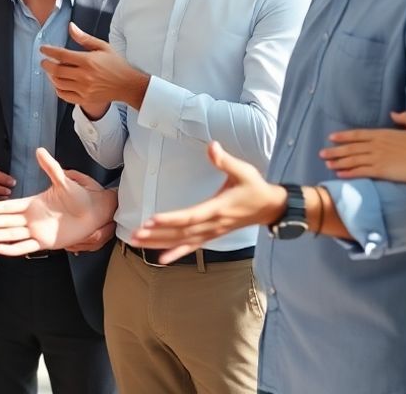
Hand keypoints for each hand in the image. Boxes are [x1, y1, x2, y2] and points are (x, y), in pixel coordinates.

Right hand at [0, 148, 116, 255]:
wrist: (94, 211)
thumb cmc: (81, 196)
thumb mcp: (64, 180)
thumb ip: (50, 167)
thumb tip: (40, 150)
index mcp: (33, 204)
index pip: (8, 207)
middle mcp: (32, 218)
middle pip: (5, 221)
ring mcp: (37, 231)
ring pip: (12, 234)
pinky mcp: (45, 242)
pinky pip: (26, 246)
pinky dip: (13, 248)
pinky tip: (0, 249)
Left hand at [39, 23, 141, 117]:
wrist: (127, 85)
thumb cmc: (116, 64)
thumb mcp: (103, 47)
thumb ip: (84, 38)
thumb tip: (70, 26)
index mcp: (88, 61)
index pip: (62, 55)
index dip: (49, 51)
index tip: (43, 49)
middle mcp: (84, 75)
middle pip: (57, 70)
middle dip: (46, 64)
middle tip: (44, 61)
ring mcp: (84, 89)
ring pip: (58, 83)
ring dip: (51, 76)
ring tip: (51, 71)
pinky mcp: (84, 99)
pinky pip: (64, 95)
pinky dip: (58, 89)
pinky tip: (58, 83)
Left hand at [129, 141, 284, 262]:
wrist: (270, 207)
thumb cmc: (255, 188)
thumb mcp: (243, 171)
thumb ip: (225, 160)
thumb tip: (212, 146)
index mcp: (218, 208)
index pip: (190, 216)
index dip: (171, 219)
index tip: (151, 219)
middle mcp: (213, 224)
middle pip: (181, 232)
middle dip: (157, 234)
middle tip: (135, 234)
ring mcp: (212, 232)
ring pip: (182, 241)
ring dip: (159, 243)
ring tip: (137, 242)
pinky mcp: (212, 235)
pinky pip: (192, 247)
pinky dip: (176, 253)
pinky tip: (161, 259)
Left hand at [321, 111, 405, 182]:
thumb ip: (405, 117)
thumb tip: (394, 113)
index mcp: (383, 134)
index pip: (358, 134)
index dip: (344, 136)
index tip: (331, 137)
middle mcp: (376, 146)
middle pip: (351, 148)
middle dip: (334, 150)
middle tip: (321, 153)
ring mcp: (377, 158)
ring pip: (353, 160)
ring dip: (338, 162)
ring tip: (327, 164)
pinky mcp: (380, 171)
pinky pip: (361, 172)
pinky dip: (349, 173)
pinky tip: (340, 174)